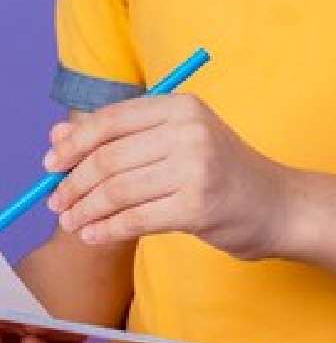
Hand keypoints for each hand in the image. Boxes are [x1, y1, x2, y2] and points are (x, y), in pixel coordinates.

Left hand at [43, 94, 292, 259]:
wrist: (278, 204)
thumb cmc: (222, 172)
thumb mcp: (176, 142)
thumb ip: (121, 137)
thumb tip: (56, 136)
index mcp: (181, 106)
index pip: (112, 119)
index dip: (74, 143)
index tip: (49, 165)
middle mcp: (188, 130)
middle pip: (110, 156)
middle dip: (73, 182)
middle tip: (55, 203)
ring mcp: (195, 167)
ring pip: (117, 190)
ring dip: (85, 210)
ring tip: (72, 223)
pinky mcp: (198, 206)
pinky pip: (135, 219)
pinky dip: (107, 230)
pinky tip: (93, 236)